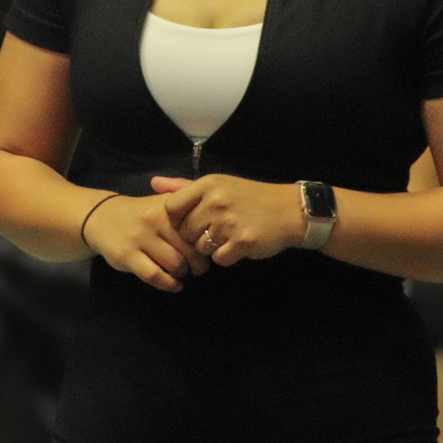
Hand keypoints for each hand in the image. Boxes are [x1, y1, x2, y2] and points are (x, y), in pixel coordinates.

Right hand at [81, 192, 203, 293]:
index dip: (207, 243)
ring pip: (175, 264)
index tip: (209, 250)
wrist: (101, 217)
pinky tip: (174, 285)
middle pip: (190, 249)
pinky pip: (155, 276)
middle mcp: (155, 219)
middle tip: (199, 268)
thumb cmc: (140, 213)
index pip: (199, 227)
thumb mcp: (162, 203)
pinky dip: (169, 285)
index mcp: (168, 206)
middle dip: (199, 263)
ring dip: (183, 273)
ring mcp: (140, 237)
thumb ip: (188, 208)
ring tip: (183, 273)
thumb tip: (217, 226)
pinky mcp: (127, 255)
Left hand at [149, 175, 305, 267]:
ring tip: (230, 235)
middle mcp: (216, 200)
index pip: (171, 208)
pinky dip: (228, 256)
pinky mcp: (242, 241)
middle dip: (197, 236)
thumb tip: (153, 183)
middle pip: (185, 232)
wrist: (289, 210)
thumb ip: (183, 186)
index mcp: (208, 184)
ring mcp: (229, 221)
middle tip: (217, 229)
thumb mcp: (218, 184)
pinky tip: (239, 244)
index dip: (177, 220)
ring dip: (213, 247)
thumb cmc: (249, 197)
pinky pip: (219, 259)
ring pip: (201, 248)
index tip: (191, 221)